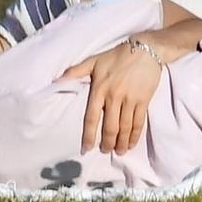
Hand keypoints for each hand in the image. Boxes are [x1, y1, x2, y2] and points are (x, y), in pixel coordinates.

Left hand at [58, 38, 164, 152]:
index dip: (89, 136)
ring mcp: (130, 100)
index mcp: (99, 89)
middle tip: (106, 151)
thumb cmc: (117, 55)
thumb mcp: (94, 61)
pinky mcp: (143, 100)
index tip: (86, 149)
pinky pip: (138, 122)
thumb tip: (56, 80)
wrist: (146, 49)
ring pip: (125, 127)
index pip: (91, 117)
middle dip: (107, 143)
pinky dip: (135, 135)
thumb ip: (75, 71)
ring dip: (122, 142)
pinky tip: (132, 143)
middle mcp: (114, 97)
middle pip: (110, 127)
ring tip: (119, 151)